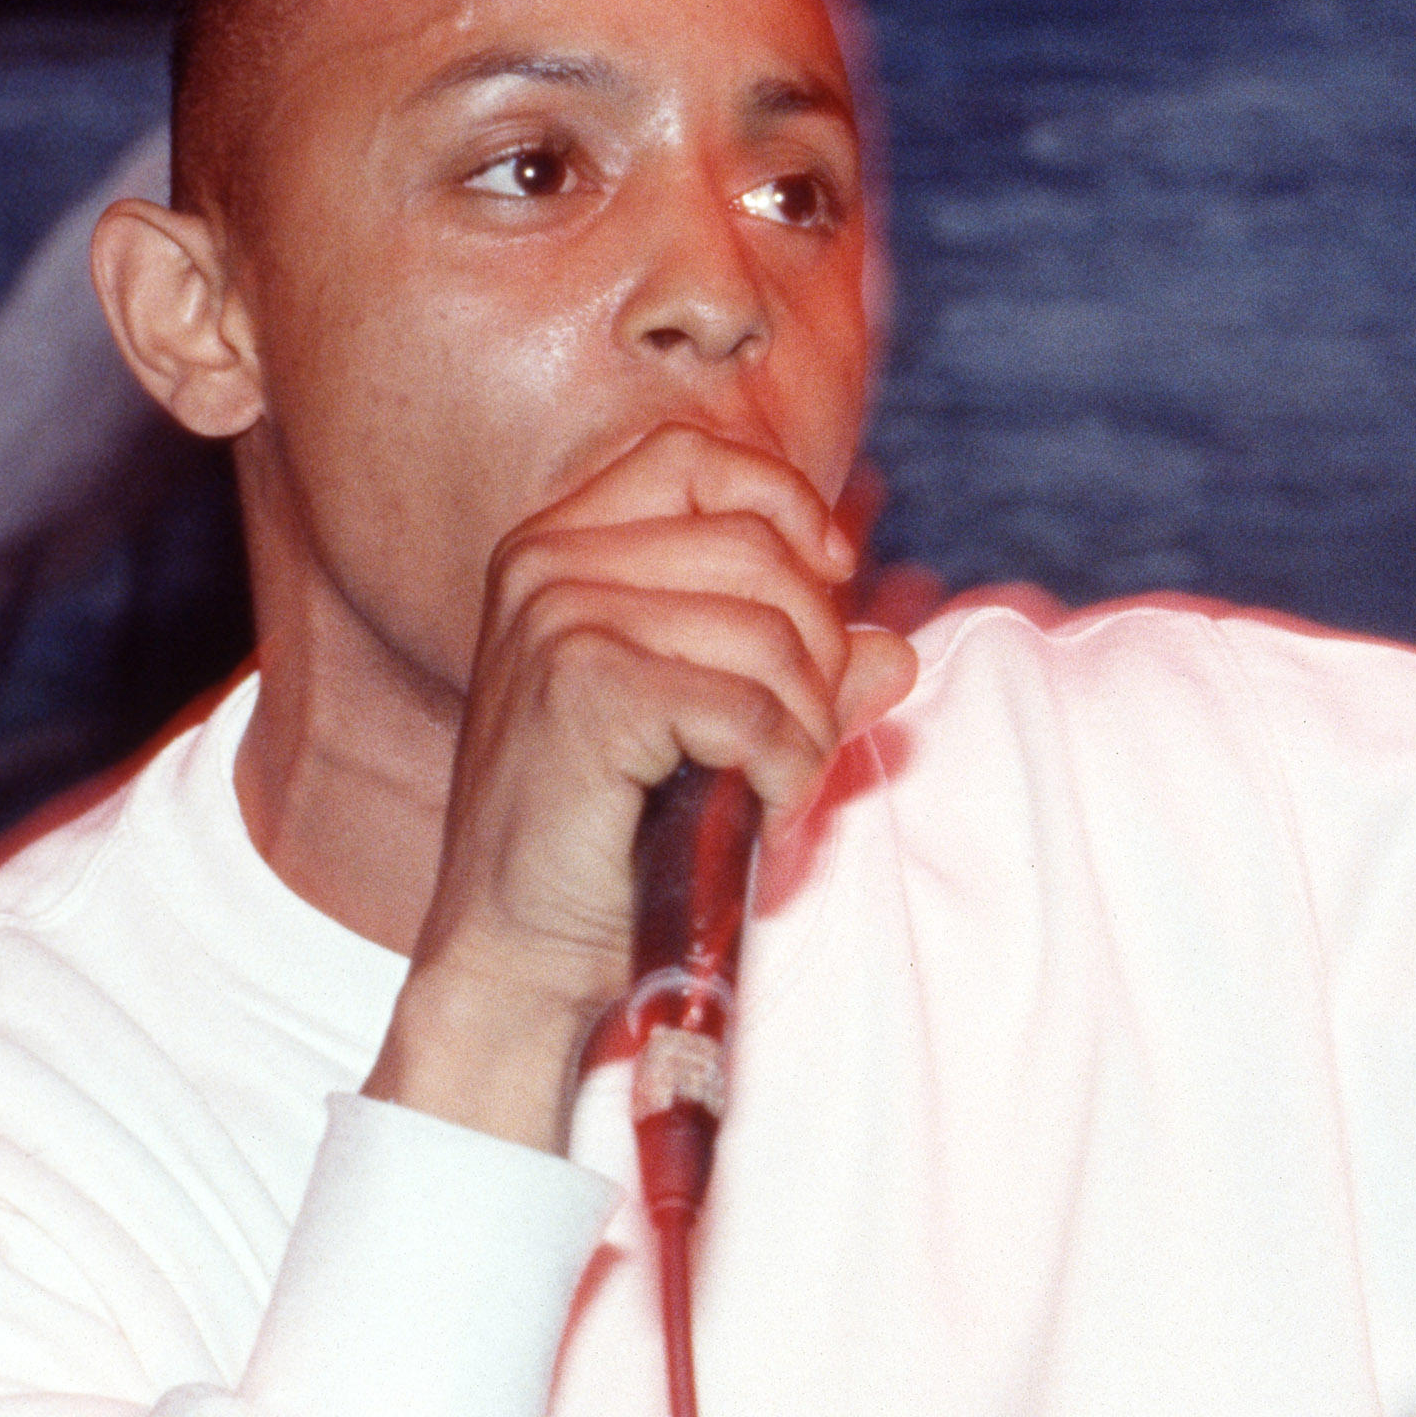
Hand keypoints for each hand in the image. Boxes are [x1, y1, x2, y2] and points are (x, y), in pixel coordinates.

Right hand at [367, 425, 916, 1144]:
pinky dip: (785, 771)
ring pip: (771, 633)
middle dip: (818, 657)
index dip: (787, 506)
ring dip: (807, 730)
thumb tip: (897, 652)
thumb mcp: (703, 733)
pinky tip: (758, 815)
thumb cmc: (606, 844)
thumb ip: (795, 673)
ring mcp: (558, 620)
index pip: (698, 461)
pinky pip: (753, 707)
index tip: (834, 581)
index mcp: (556, 548)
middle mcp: (545, 565)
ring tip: (773, 793)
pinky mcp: (586, 690)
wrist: (518, 955)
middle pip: (762, 552)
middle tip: (795, 749)